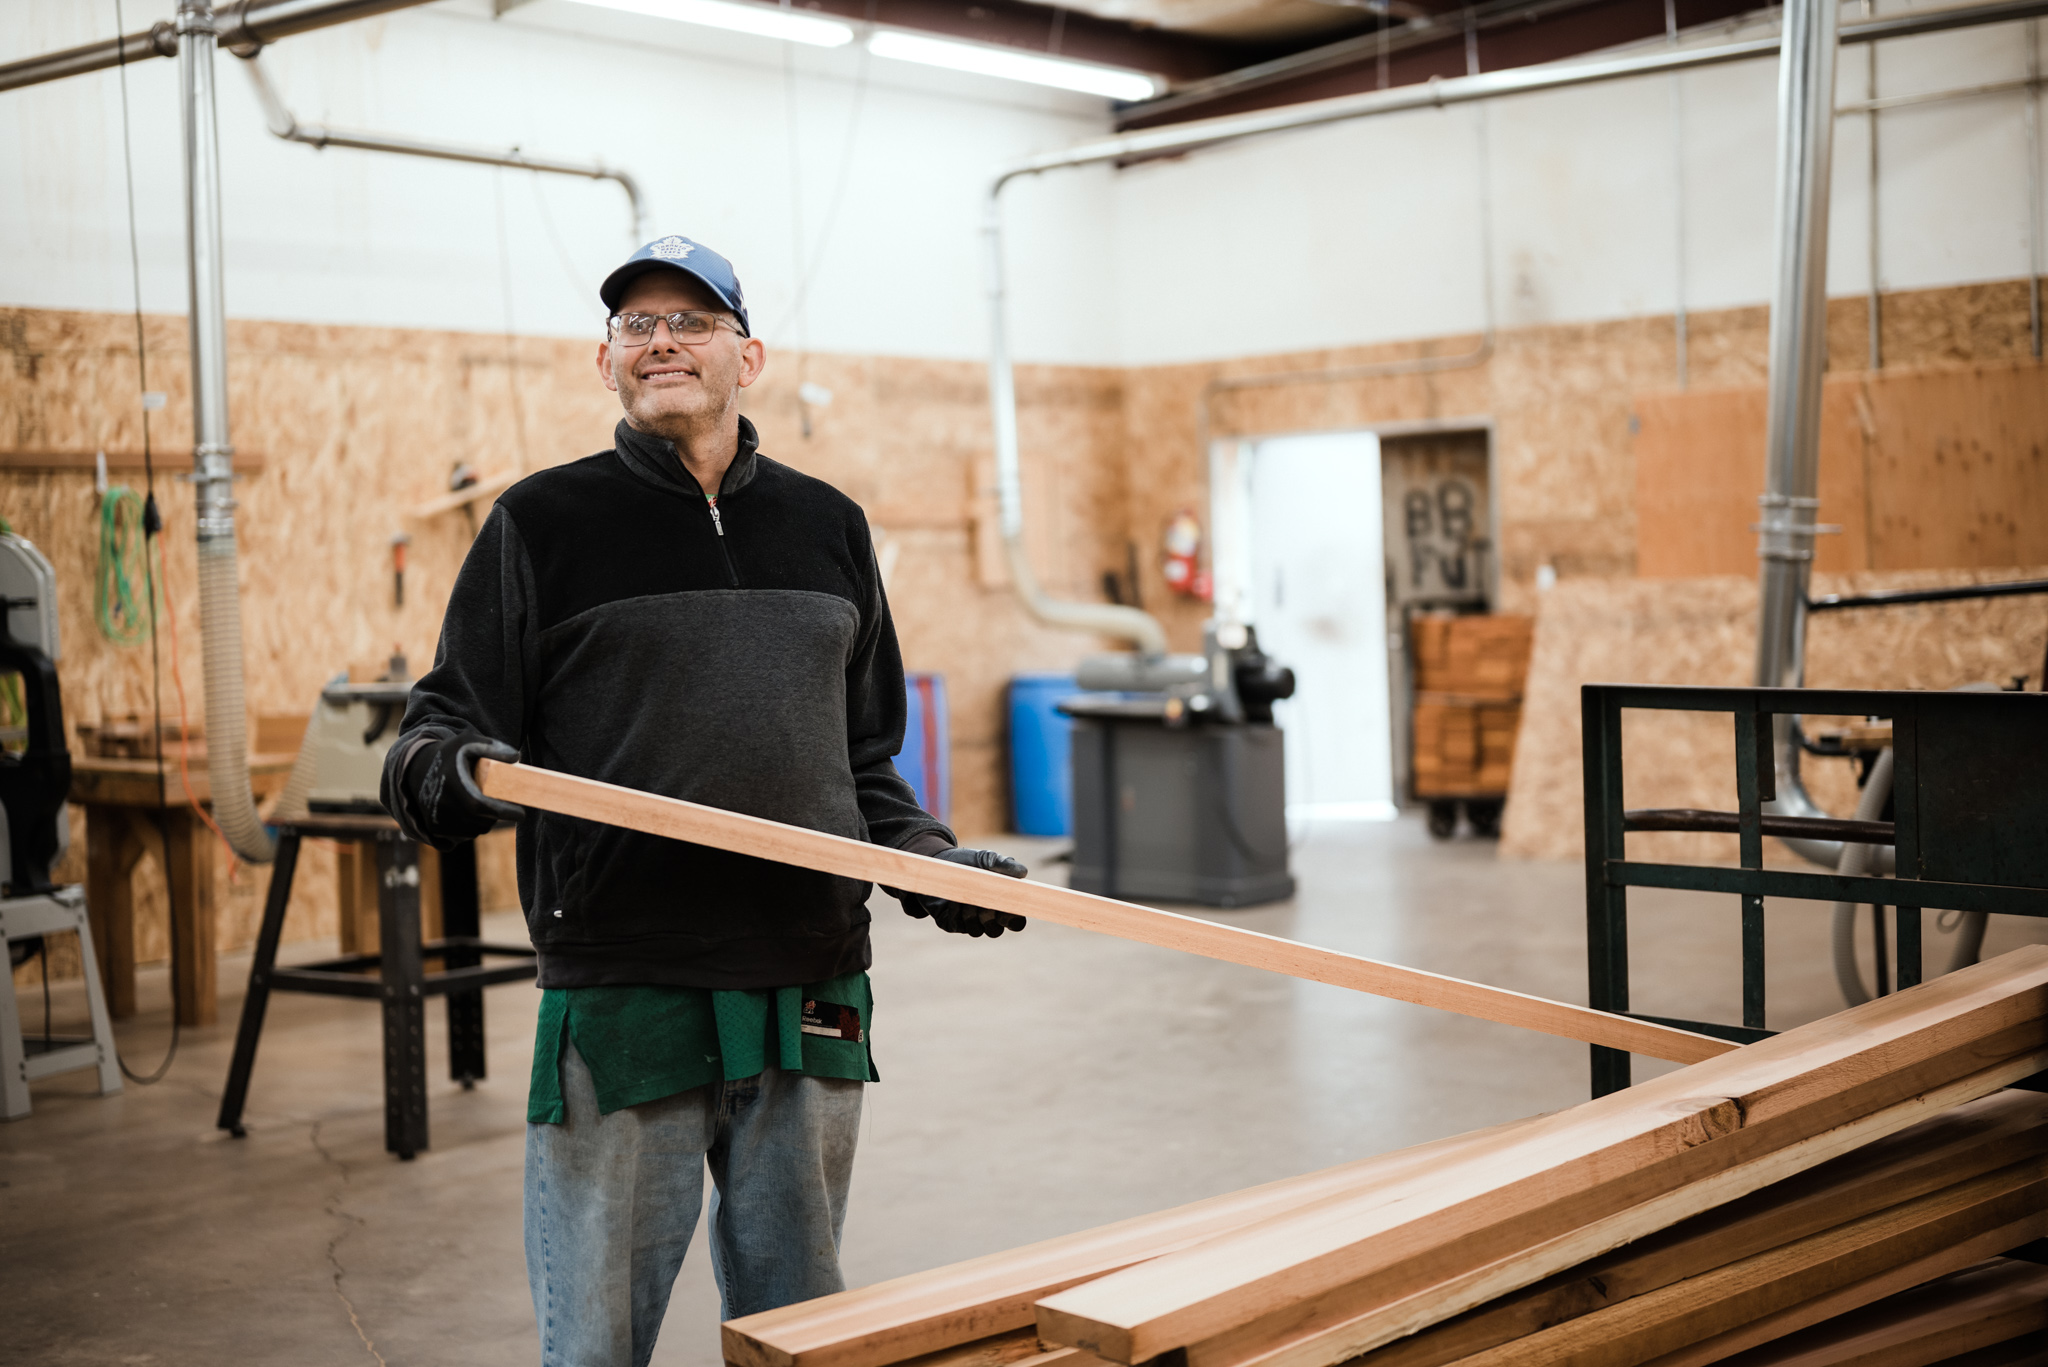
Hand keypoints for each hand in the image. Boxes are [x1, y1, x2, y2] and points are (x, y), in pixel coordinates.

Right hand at [402, 730, 523, 842]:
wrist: (417, 769)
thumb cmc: (448, 754)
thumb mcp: (467, 742)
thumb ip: (492, 747)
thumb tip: (517, 758)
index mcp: (453, 787)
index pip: (483, 807)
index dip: (504, 812)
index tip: (521, 813)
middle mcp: (443, 807)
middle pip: (482, 822)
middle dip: (497, 816)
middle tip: (504, 806)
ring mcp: (437, 820)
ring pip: (474, 830)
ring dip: (484, 821)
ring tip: (485, 805)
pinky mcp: (435, 829)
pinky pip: (462, 835)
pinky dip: (471, 827)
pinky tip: (472, 813)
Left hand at [891, 846, 1027, 936]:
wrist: (939, 862)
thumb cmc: (969, 862)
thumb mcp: (987, 858)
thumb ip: (1004, 864)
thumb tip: (1023, 873)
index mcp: (1002, 905)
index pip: (1016, 923)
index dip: (1013, 920)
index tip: (1007, 907)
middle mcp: (987, 918)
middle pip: (995, 931)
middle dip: (989, 917)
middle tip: (983, 900)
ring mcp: (969, 922)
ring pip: (976, 931)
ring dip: (971, 914)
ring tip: (965, 897)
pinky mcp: (951, 923)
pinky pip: (958, 926)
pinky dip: (956, 913)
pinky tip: (953, 899)